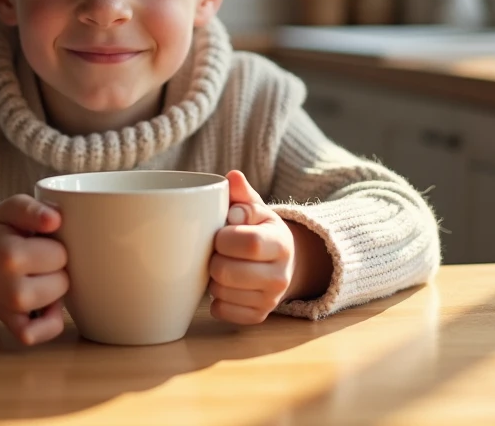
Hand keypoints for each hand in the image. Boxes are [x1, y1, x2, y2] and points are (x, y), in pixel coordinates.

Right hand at [0, 194, 68, 345]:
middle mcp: (10, 288)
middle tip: (36, 259)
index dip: (54, 244)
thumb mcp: (9, 209)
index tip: (38, 241)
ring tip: (36, 276)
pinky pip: (44, 332)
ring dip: (54, 290)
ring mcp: (13, 312)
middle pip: (64, 280)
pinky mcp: (16, 328)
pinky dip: (50, 322)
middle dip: (56, 268)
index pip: (61, 253)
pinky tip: (46, 305)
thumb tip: (56, 220)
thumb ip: (32, 209)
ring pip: (59, 303)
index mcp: (9, 255)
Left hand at [208, 170, 297, 324]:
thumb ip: (242, 194)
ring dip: (212, 280)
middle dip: (213, 259)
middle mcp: (280, 275)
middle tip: (216, 252)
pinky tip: (224, 286)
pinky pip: (222, 312)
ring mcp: (271, 299)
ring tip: (221, 266)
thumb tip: (232, 177)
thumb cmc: (258, 229)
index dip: (224, 237)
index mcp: (280, 242)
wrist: (282, 262)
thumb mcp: (255, 208)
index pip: (248, 242)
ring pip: (221, 293)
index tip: (220, 233)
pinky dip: (216, 300)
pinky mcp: (258, 316)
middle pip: (227, 272)